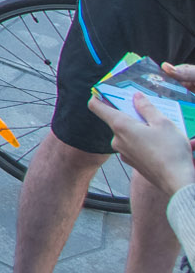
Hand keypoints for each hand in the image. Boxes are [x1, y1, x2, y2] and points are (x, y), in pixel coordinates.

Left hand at [88, 79, 194, 196]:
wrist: (177, 182)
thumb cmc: (170, 152)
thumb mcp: (163, 122)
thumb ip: (147, 107)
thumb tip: (136, 96)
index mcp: (120, 126)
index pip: (96, 106)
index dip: (98, 96)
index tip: (104, 90)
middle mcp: (117, 139)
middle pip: (116, 119)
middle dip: (130, 113)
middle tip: (148, 110)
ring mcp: (123, 152)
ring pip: (127, 133)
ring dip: (139, 128)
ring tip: (160, 129)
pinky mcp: (132, 162)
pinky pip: (133, 146)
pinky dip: (142, 141)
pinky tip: (159, 143)